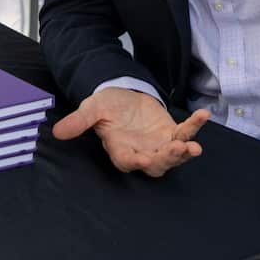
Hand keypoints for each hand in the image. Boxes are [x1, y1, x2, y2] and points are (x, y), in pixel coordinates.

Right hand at [52, 88, 210, 176]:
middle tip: (176, 150)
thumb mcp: (91, 108)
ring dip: (184, 152)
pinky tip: (203, 115)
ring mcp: (159, 145)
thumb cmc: (107, 105)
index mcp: (120, 149)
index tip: (143, 158)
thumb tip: (57, 132)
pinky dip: (195, 126)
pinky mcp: (172, 133)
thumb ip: (78, 121)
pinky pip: (186, 133)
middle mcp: (142, 152)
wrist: (124, 95)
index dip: (135, 161)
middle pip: (155, 164)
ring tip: (193, 146)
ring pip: (173, 156)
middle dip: (166, 159)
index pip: (127, 161)